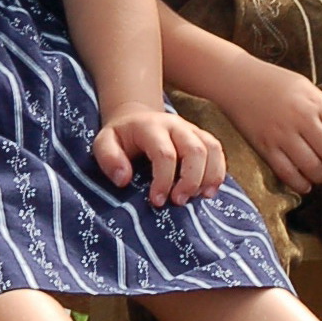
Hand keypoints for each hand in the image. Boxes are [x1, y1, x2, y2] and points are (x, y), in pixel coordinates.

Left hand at [92, 104, 226, 207]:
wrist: (134, 118)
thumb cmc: (120, 138)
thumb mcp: (103, 143)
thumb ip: (108, 158)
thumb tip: (123, 179)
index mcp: (150, 126)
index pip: (165, 153)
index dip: (164, 180)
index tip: (156, 201)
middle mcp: (174, 125)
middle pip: (194, 150)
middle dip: (190, 180)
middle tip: (178, 202)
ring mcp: (190, 129)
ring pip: (211, 148)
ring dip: (209, 176)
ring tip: (198, 198)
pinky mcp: (200, 136)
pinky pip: (217, 150)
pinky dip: (218, 172)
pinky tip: (208, 191)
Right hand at [219, 55, 321, 193]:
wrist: (236, 79)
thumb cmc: (273, 81)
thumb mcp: (305, 86)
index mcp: (315, 102)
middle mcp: (301, 119)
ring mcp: (282, 134)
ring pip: (312, 167)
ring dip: (321, 176)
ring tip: (320, 174)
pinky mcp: (265, 146)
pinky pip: (287, 173)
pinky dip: (300, 184)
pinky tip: (304, 184)